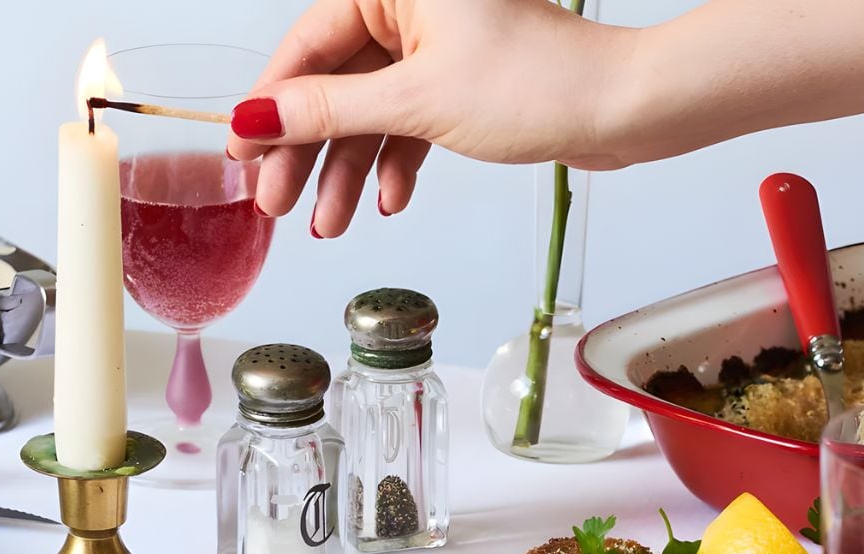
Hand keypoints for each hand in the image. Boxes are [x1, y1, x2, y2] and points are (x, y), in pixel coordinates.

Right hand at [227, 0, 634, 235]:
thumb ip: (327, 111)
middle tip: (277, 202)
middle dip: (307, 151)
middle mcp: (414, 5)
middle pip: (333, 83)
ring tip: (329, 223)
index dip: (272, 105)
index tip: (242, 152)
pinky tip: (386, 199)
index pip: (307, 44)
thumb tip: (257, 118)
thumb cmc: (541, 82)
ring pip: (368, 110)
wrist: (621, 107)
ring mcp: (438, 44)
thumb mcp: (415, 101)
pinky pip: (405, 120)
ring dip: (346, 169)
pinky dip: (393, 160)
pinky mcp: (460, 79)